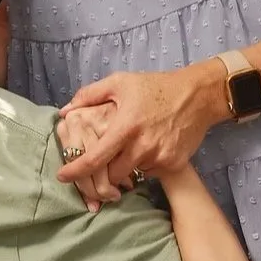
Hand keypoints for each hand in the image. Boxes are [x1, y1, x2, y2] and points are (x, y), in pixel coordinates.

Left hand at [55, 66, 226, 205]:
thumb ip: (89, 95)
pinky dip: (145, 164)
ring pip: (132, 175)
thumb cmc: (155, 87)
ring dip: (127, 166)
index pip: (94, 159)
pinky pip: (150, 172)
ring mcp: (159, 157)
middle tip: (107, 158)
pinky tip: (150, 146)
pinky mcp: (173, 164)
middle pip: (112, 175)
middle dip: (105, 170)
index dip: (75, 171)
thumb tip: (65, 111)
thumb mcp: (120, 83)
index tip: (62, 177)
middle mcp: (142, 146)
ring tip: (133, 145)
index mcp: (125, 126)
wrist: (198, 95)